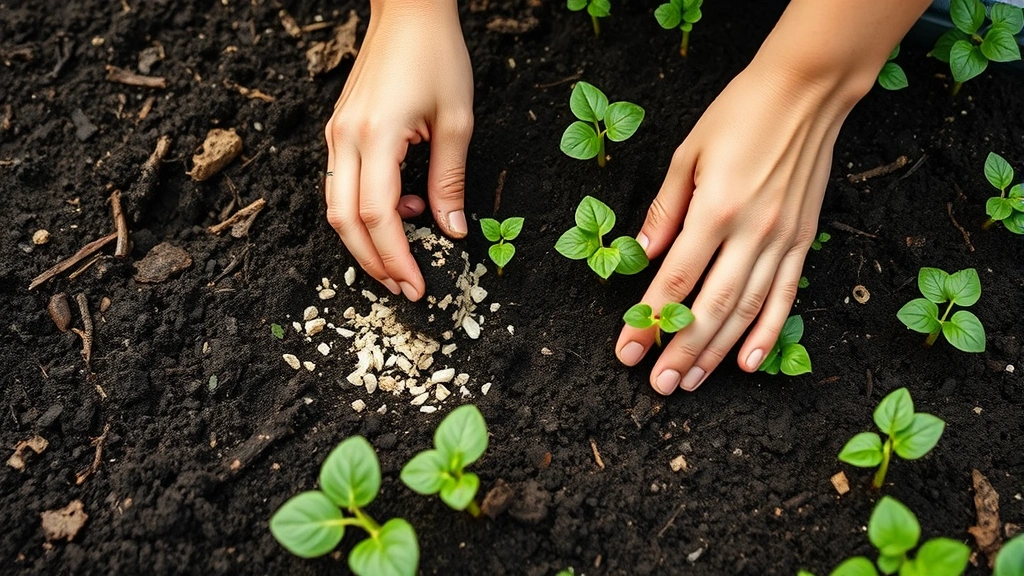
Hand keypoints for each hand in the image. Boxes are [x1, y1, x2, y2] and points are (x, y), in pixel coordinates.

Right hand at [325, 0, 472, 299]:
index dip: (396, 257)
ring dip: (367, 240)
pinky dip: (366, 210)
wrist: (409, 11)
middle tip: (405, 288)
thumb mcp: (457, 121)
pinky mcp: (339, 132)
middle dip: (374, 262)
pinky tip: (403, 209)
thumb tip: (453, 232)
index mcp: (376, 135)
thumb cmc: (437, 56)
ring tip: (406, 255)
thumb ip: (450, 181)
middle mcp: (345, 138)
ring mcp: (336, 134)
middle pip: (344, 220)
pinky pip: (342, 185)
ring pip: (336, 207)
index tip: (416, 286)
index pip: (378, 215)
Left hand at [615, 57, 871, 394]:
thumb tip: (640, 253)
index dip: (648, 321)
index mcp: (714, 210)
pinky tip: (749, 363)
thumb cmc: (740, 114)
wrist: (806, 92)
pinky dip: (767, 334)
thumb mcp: (687, 153)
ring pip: (745, 312)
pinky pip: (784, 297)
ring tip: (690, 382)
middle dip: (680, 351)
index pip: (674, 280)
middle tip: (658, 385)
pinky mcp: (802, 242)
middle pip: (709, 308)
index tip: (627, 351)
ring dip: (716, 352)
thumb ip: (664, 209)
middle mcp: (750, 233)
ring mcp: (781, 241)